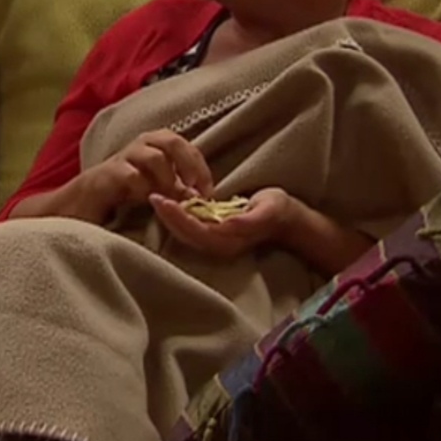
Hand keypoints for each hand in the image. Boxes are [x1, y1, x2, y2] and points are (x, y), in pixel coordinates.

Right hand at [72, 129, 213, 223]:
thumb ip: (177, 189)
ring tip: (169, 198)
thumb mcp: (155, 189)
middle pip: (171, 140)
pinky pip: (131, 176)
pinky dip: (144, 189)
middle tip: (193, 189)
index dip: (199, 166)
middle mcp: (139, 146)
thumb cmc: (122, 194)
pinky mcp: (106, 175)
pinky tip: (146, 201)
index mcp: (154, 146)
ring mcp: (122, 158)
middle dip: (188, 164)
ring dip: (167, 179)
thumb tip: (201, 198)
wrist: (82, 203)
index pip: (184, 145)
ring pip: (153, 156)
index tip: (207, 191)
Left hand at [149, 187, 293, 259]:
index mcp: (228, 241)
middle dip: (167, 216)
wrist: (288, 220)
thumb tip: (228, 225)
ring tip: (156, 198)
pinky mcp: (215, 234)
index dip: (177, 217)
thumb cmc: (278, 211)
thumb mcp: (268, 211)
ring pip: (185, 232)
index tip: (162, 200)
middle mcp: (218, 245)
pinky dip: (178, 216)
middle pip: (184, 234)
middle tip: (152, 195)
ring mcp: (216, 241)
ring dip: (169, 217)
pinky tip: (170, 203)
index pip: (195, 231)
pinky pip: (190, 228)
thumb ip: (248, 221)